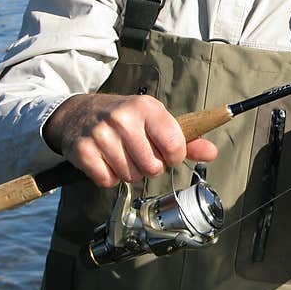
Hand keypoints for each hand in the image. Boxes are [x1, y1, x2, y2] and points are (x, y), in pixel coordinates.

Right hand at [43, 93, 217, 187]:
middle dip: (149, 166)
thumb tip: (212, 153)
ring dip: (128, 172)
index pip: (174, 145)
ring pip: (130, 176)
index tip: (166, 153)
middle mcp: (123, 118)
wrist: (79, 113)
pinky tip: (106, 160)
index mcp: (147, 108)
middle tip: (138, 153)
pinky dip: (108, 176)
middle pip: (152, 167)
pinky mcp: (83, 151)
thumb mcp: (156, 121)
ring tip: (121, 154)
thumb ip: (186, 139)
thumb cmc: (125, 118)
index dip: (173, 157)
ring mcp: (101, 134)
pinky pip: (107, 181)